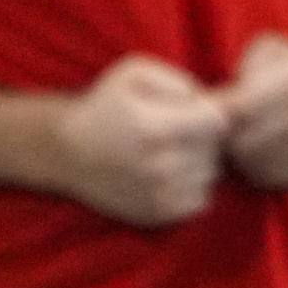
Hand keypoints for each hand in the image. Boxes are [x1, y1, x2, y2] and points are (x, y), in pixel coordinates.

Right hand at [52, 55, 227, 227]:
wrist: (69, 151)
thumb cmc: (106, 104)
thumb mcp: (135, 72)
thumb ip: (180, 81)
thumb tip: (215, 102)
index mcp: (155, 128)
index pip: (218, 121)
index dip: (211, 110)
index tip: (194, 108)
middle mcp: (159, 166)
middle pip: (215, 148)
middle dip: (204, 135)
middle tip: (178, 128)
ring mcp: (159, 195)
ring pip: (210, 174)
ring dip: (199, 160)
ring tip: (172, 149)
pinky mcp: (158, 215)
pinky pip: (201, 199)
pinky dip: (192, 185)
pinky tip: (170, 171)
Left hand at [217, 33, 287, 191]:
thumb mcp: (268, 50)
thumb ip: (240, 70)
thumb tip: (219, 107)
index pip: (242, 109)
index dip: (219, 115)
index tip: (212, 111)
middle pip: (244, 143)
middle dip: (225, 139)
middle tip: (220, 131)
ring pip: (254, 165)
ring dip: (238, 158)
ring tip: (237, 140)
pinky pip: (270, 179)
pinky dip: (256, 171)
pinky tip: (255, 153)